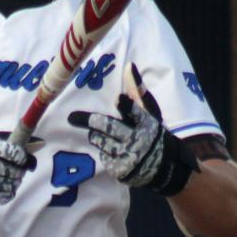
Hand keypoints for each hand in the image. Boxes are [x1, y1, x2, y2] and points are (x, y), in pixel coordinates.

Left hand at [68, 63, 196, 194]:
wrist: (165, 168)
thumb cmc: (153, 133)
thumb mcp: (150, 113)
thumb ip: (137, 92)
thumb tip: (128, 66)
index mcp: (147, 123)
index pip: (136, 112)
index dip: (127, 106)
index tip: (118, 99)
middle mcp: (138, 140)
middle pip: (108, 127)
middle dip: (89, 121)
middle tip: (72, 118)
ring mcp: (128, 157)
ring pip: (101, 141)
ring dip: (97, 136)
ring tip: (99, 133)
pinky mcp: (121, 170)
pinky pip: (103, 156)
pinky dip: (104, 151)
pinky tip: (112, 150)